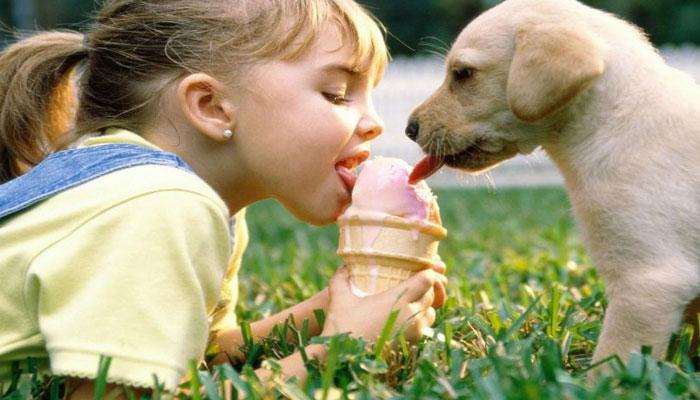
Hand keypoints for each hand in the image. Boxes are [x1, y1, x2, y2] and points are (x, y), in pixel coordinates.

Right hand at [321, 266, 447, 342]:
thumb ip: (341, 279)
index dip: (427, 273)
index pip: (428, 280)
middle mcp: (412, 315)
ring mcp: (414, 332)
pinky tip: (403, 321)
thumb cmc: (343, 327)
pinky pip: (425, 329)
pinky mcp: (413, 346)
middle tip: (410, 285)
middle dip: (424, 289)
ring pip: (430, 313)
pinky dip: (419, 322)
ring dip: (423, 306)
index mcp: (399, 299)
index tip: (419, 270)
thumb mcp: (340, 299)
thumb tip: (343, 267)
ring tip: (407, 303)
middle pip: (431, 295)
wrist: (345, 361)